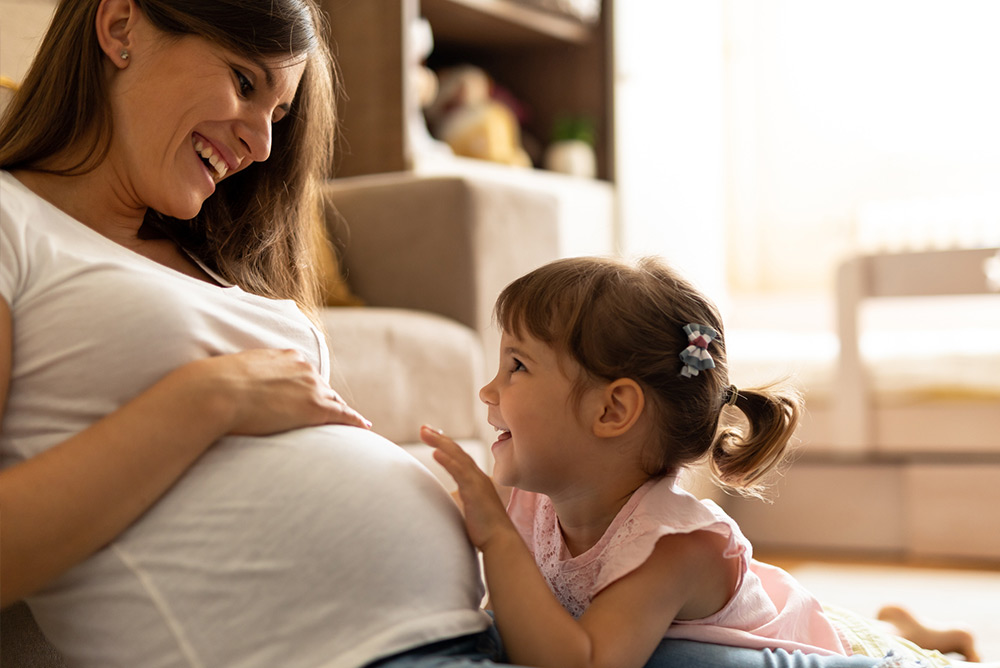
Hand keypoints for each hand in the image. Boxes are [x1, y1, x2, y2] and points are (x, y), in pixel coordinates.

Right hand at [191, 349, 370, 434]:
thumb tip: (229, 385)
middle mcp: (303, 368)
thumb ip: (242, 377)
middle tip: (334, 414)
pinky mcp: (314, 408)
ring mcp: (311, 387)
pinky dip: (355, 420)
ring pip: (333, 401)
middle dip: (327, 400)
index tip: (312, 395)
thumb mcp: (231, 373)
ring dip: (341, 411)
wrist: (216, 392)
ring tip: (352, 422)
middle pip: (322, 388)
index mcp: (284, 356)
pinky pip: (342, 415)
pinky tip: (364, 426)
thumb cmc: (212, 386)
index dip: (309, 387)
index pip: (304, 374)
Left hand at [420, 424, 513, 549]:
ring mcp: (477, 482)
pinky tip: (436, 452)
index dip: (446, 445)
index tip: (432, 435)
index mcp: (476, 481)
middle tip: (423, 428)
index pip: (459, 457)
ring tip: (425, 433)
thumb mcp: (468, 510)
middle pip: (457, 451)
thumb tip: (443, 503)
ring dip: (440, 443)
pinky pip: (459, 472)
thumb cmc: (485, 530)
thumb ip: (458, 502)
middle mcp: (478, 477)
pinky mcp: (475, 491)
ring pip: (457, 457)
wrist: (501, 542)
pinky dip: (447, 461)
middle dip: (439, 438)